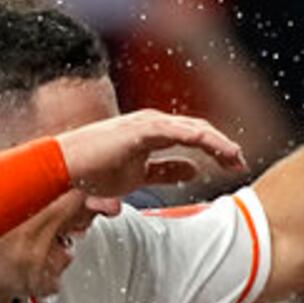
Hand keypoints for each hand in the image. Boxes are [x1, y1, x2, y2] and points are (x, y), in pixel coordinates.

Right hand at [58, 109, 245, 197]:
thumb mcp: (136, 177)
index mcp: (151, 135)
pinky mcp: (142, 130)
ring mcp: (147, 125)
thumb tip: (193, 172)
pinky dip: (201, 140)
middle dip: (221, 147)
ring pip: (193, 130)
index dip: (213, 152)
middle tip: (240, 163)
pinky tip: (219, 150)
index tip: (232, 167)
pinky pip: (179, 132)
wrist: (63, 168)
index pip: (190, 139)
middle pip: (197, 132)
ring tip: (236, 158)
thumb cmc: (92, 173)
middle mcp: (152, 125)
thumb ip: (165, 172)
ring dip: (218, 143)